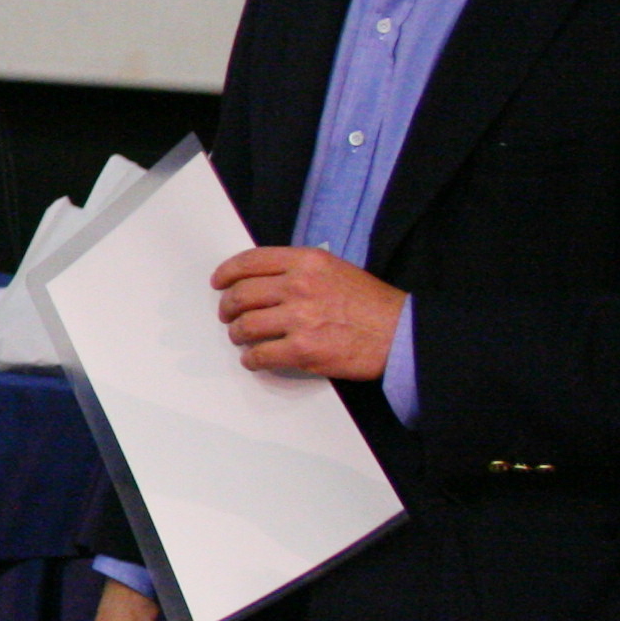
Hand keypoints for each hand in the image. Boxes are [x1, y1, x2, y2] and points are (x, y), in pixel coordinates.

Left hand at [212, 246, 402, 381]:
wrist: (401, 334)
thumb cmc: (371, 304)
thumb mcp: (335, 270)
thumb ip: (298, 271)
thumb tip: (261, 281)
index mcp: (306, 262)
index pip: (250, 262)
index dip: (227, 273)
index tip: (218, 283)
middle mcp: (299, 286)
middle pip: (241, 295)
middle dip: (228, 308)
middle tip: (228, 316)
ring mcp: (300, 319)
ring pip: (245, 326)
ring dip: (237, 334)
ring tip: (242, 338)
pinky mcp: (303, 350)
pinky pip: (260, 355)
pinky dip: (251, 359)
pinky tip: (254, 359)